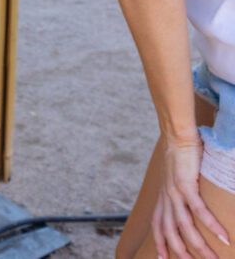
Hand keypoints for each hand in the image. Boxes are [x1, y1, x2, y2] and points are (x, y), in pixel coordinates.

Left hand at [153, 135, 230, 258]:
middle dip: (183, 253)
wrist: (178, 136)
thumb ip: (181, 192)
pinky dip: (212, 225)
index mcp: (163, 198)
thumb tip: (191, 200)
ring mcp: (174, 193)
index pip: (158, 226)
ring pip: (185, 227)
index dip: (160, 243)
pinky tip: (224, 237)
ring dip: (201, 246)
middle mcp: (166, 198)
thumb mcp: (176, 178)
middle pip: (171, 233)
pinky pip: (199, 210)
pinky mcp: (186, 185)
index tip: (164, 258)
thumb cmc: (181, 156)